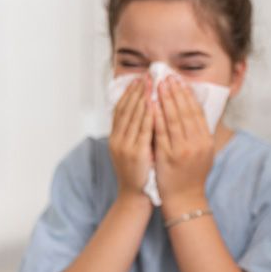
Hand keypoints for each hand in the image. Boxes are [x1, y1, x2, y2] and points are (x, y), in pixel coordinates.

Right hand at [108, 76, 153, 199]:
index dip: (129, 93)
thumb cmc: (140, 173)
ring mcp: (125, 146)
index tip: (138, 79)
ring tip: (151, 84)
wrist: (135, 196)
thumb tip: (147, 112)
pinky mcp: (135, 153)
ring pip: (133, 116)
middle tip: (146, 75)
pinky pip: (142, 130)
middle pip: (126, 109)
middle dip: (137, 91)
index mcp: (116, 137)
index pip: (121, 109)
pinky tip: (154, 103)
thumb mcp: (134, 149)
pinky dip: (148, 115)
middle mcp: (117, 139)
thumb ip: (138, 132)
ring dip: (142, 98)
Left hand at [154, 76, 213, 212]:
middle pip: (186, 111)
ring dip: (165, 99)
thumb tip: (193, 111)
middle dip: (175, 92)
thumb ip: (199, 133)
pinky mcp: (168, 155)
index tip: (179, 81)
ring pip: (174, 118)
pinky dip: (156, 116)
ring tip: (158, 85)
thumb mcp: (203, 153)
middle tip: (167, 76)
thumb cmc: (191, 176)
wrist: (185, 199)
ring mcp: (183, 149)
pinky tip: (151, 104)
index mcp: (206, 140)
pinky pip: (161, 131)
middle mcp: (197, 143)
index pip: (197, 112)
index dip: (188, 95)